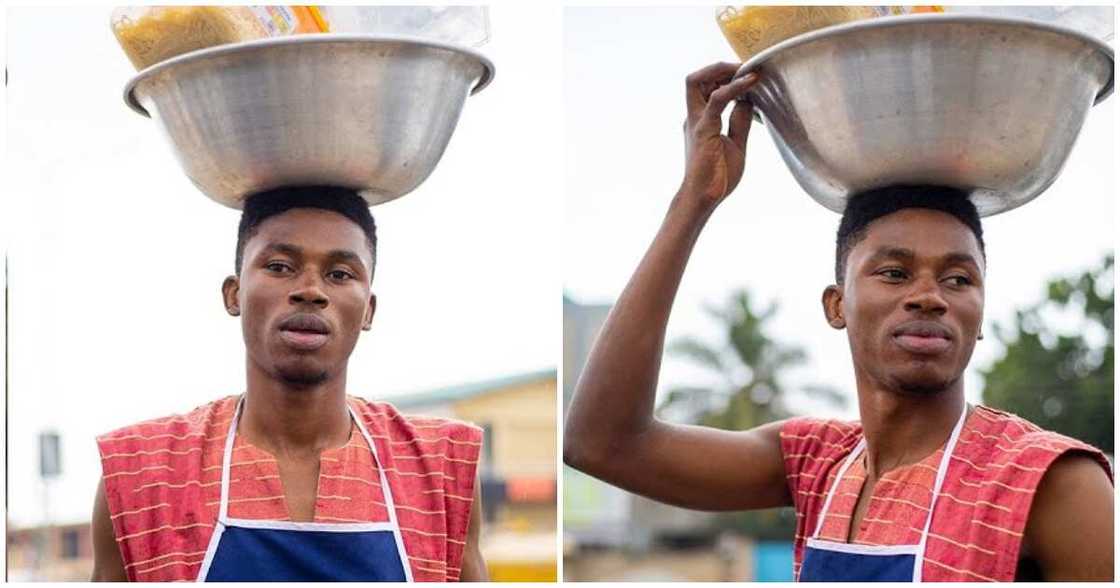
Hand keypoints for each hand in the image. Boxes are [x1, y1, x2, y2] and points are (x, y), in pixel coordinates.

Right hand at [678, 63, 759, 208]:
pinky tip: (751, 81)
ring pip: (698, 81)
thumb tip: (748, 101)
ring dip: (723, 70)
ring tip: (747, 69)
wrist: (705, 198)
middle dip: (720, 68)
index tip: (748, 75)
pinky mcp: (704, 129)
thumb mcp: (736, 143)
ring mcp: (697, 121)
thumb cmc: (717, 177)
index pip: (706, 87)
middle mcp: (694, 117)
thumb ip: (739, 121)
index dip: (724, 76)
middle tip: (746, 68)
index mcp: (701, 120)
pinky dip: (735, 87)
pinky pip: (717, 99)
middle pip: (697, 79)